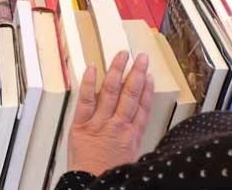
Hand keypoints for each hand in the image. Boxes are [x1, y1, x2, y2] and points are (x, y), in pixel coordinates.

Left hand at [68, 50, 153, 176]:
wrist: (93, 187)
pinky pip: (86, 100)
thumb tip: (135, 132)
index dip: (147, 90)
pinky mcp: (81, 126)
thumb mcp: (132, 162)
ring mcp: (100, 124)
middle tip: (141, 58)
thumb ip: (132, 143)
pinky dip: (88, 83)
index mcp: (132, 137)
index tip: (150, 77)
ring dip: (117, 71)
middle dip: (137, 74)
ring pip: (111, 91)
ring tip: (122, 55)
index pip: (143, 108)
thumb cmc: (110, 178)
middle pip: (131, 95)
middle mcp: (118, 127)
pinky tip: (92, 68)